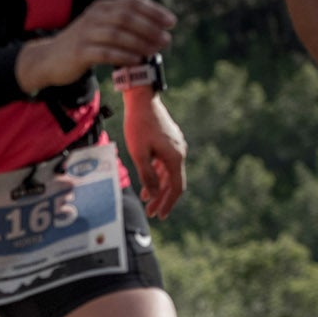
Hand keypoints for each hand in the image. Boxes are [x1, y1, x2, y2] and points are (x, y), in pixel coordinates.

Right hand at [17, 0, 174, 93]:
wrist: (49, 59)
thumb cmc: (82, 44)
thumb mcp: (101, 27)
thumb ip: (123, 24)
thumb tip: (157, 30)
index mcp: (102, 7)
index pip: (132, 2)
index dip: (154, 11)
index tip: (171, 22)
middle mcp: (94, 16)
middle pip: (127, 17)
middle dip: (150, 28)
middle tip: (166, 39)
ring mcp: (85, 34)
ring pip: (118, 34)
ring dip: (140, 43)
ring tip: (154, 51)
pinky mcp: (79, 52)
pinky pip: (105, 53)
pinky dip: (123, 56)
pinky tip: (135, 60)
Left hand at [122, 90, 187, 218]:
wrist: (142, 101)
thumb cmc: (139, 126)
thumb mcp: (139, 154)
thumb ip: (147, 175)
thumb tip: (153, 194)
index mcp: (174, 157)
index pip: (176, 187)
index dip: (168, 203)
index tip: (160, 215)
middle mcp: (179, 153)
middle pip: (173, 182)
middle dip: (162, 199)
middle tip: (152, 214)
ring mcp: (174, 147)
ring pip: (168, 174)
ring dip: (158, 188)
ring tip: (147, 201)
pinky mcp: (168, 142)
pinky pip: (164, 164)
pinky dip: (157, 176)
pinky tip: (147, 184)